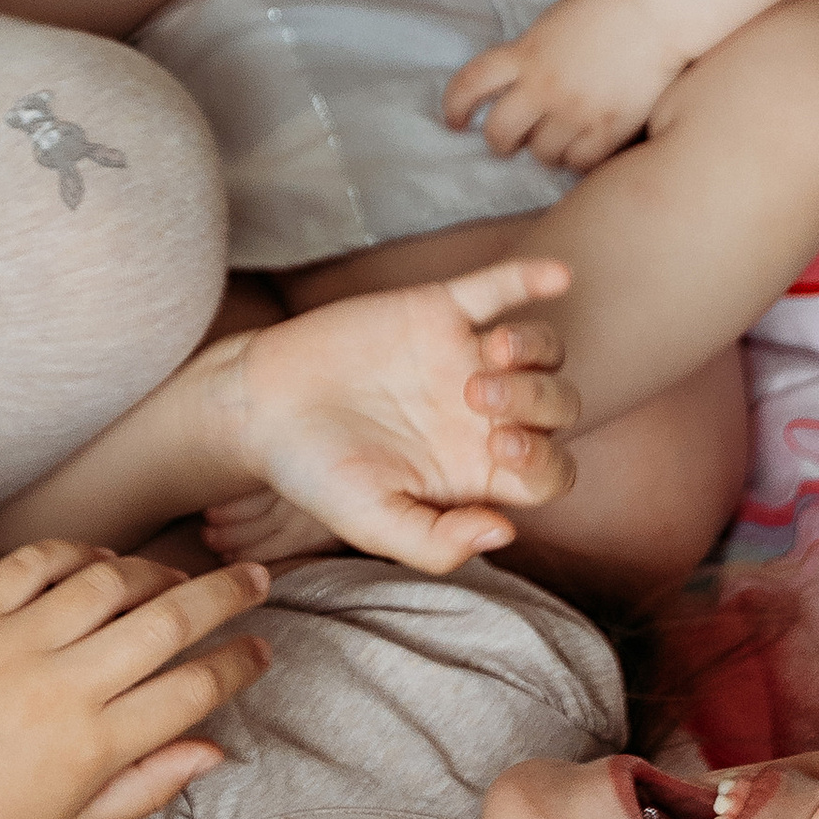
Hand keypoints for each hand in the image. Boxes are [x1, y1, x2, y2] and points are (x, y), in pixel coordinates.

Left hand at [0, 540, 270, 818]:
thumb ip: (151, 785)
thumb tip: (217, 749)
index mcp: (92, 746)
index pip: (194, 689)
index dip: (240, 663)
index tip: (261, 649)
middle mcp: (59, 689)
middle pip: (167, 621)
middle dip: (225, 594)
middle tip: (255, 579)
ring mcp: (10, 647)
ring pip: (107, 581)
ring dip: (154, 572)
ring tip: (175, 578)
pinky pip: (33, 564)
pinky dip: (74, 553)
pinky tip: (98, 564)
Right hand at [202, 258, 579, 569]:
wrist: (260, 410)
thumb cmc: (317, 475)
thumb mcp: (374, 523)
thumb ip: (438, 543)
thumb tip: (506, 531)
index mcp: (478, 469)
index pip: (548, 471)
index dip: (544, 461)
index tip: (500, 449)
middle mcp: (485, 415)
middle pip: (557, 406)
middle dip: (535, 401)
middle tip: (476, 398)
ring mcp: (466, 358)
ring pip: (541, 349)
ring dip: (533, 348)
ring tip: (490, 352)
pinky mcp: (438, 311)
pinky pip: (497, 288)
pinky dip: (529, 277)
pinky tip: (558, 276)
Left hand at [442, 0, 688, 170]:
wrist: (659, 9)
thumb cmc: (611, 7)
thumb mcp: (554, 24)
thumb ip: (531, 55)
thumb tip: (519, 84)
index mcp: (525, 53)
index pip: (470, 84)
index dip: (455, 107)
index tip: (455, 121)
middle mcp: (543, 85)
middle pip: (499, 132)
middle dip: (501, 141)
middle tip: (511, 142)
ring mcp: (575, 109)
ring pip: (541, 154)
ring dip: (545, 151)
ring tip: (558, 142)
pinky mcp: (609, 127)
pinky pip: (579, 163)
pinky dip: (578, 160)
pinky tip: (584, 149)